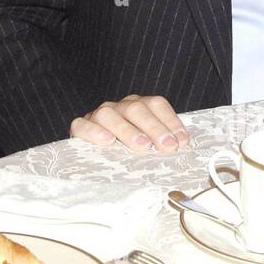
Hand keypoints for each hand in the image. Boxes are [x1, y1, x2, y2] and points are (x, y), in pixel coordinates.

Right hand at [70, 94, 190, 153]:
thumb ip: (162, 144)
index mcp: (139, 106)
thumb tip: (183, 149)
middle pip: (136, 108)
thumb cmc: (128, 153)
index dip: (171, 121)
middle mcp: (119, 107)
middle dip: (154, 127)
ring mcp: (98, 115)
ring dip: (127, 130)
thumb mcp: (149, 146)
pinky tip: (108, 141)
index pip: (156, 104)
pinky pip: (82, 125)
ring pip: (109, 114)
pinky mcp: (80, 127)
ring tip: (141, 146)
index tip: (182, 142)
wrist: (93, 159)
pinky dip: (94, 132)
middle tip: (166, 146)